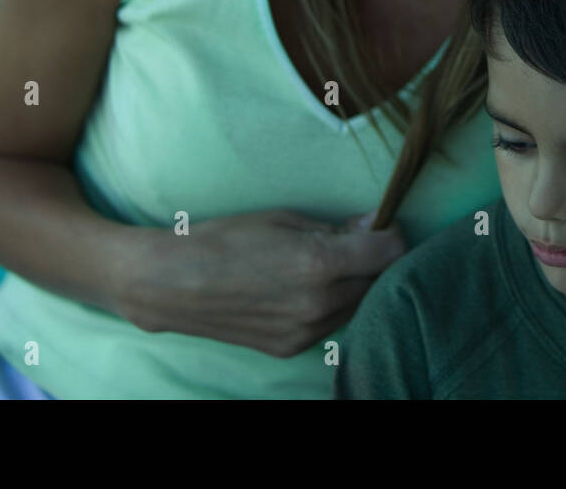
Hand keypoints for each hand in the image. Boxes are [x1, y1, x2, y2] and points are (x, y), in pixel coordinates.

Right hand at [114, 208, 405, 357]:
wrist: (173, 285)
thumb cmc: (225, 239)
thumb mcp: (282, 218)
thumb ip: (335, 227)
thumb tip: (375, 226)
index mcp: (318, 263)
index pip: (389, 252)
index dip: (391, 234)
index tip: (382, 224)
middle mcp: (318, 303)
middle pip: (378, 280)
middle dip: (375, 259)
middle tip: (357, 240)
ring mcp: (305, 331)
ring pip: (359, 304)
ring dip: (356, 283)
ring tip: (330, 264)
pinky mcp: (292, 348)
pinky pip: (332, 323)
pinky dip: (333, 304)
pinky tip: (310, 287)